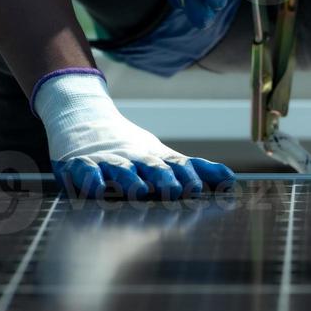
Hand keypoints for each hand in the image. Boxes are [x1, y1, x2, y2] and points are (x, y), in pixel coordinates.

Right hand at [34, 71, 234, 199]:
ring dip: (130, 179)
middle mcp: (133, 159)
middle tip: (174, 190)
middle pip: (151, 166)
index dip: (188, 174)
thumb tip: (231, 179)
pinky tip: (96, 188)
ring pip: (120, 169)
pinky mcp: (79, 166)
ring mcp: (106, 161)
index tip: (198, 187)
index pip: (176, 165)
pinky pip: (84, 172)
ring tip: (138, 190)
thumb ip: (196, 169)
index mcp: (154, 158)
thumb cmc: (131, 148)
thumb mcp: (163, 155)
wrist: (84, 120)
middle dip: (163, 177)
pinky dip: (90, 179)